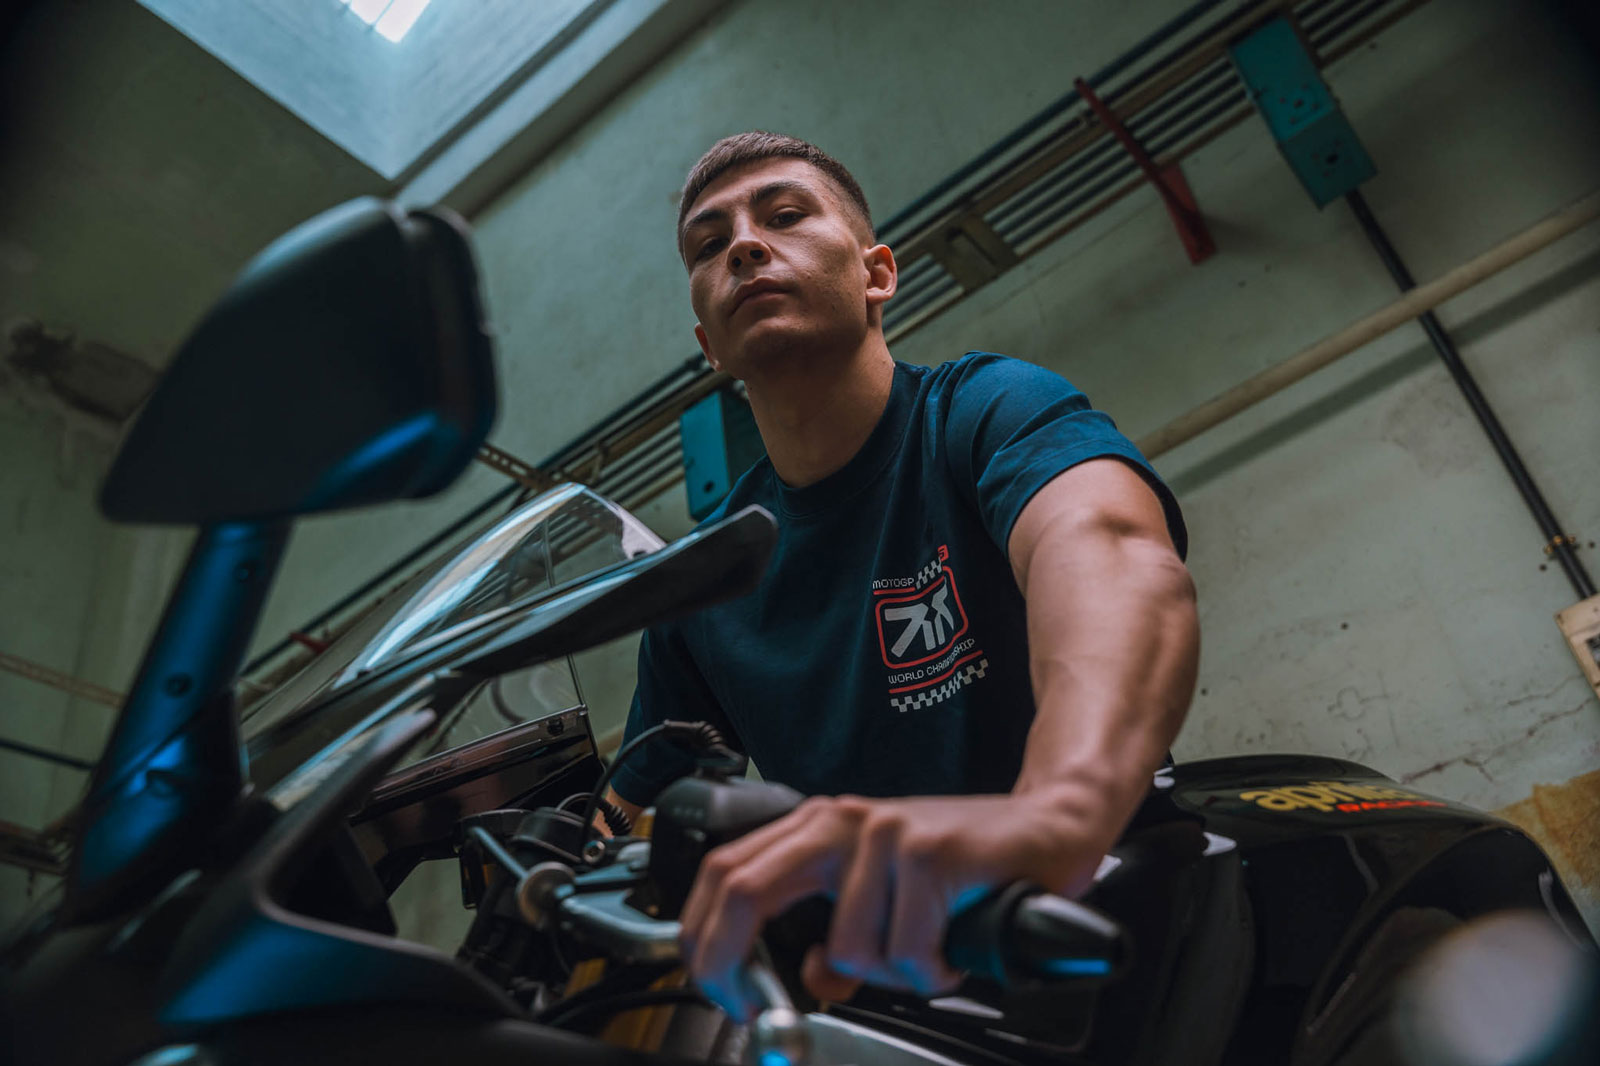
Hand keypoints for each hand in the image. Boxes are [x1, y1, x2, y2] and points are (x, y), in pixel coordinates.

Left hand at [676, 789, 1114, 1020]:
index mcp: (818, 827)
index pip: (723, 871)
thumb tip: (813, 979)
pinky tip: (955, 945)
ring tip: (927, 951)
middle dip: (732, 962)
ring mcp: (884, 832)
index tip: (723, 989)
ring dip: (890, 974)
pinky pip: (907, 948)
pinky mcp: (929, 850)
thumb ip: (835, 933)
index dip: (705, 938)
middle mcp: (841, 820)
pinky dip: (934, 968)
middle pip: (741, 886)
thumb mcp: (883, 898)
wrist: (1052, 826)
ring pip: (846, 946)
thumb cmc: (966, 863)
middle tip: (758, 1005)